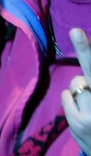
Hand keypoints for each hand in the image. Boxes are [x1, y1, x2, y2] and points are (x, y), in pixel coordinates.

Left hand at [64, 28, 90, 155]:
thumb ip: (90, 82)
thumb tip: (82, 77)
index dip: (86, 50)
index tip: (76, 31)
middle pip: (87, 73)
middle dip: (84, 49)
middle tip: (76, 31)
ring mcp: (90, 115)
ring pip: (76, 83)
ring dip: (81, 89)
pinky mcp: (78, 124)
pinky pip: (66, 96)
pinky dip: (71, 100)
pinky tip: (83, 113)